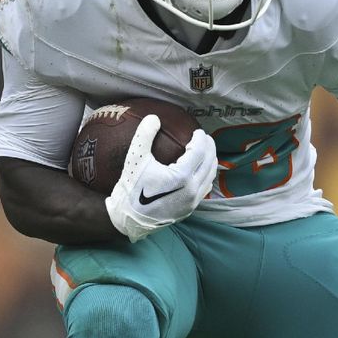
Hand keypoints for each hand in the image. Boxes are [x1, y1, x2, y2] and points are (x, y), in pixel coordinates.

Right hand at [105, 115, 216, 242]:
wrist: (127, 219)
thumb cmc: (131, 189)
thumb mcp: (135, 159)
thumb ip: (144, 136)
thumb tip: (153, 117)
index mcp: (181, 177)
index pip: (200, 152)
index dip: (201, 139)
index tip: (197, 131)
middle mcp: (191, 190)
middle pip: (210, 163)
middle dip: (210, 148)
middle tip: (204, 138)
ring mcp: (192, 202)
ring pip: (210, 177)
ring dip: (210, 161)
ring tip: (205, 151)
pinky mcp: (189, 209)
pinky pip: (204, 189)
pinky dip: (206, 176)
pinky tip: (199, 171)